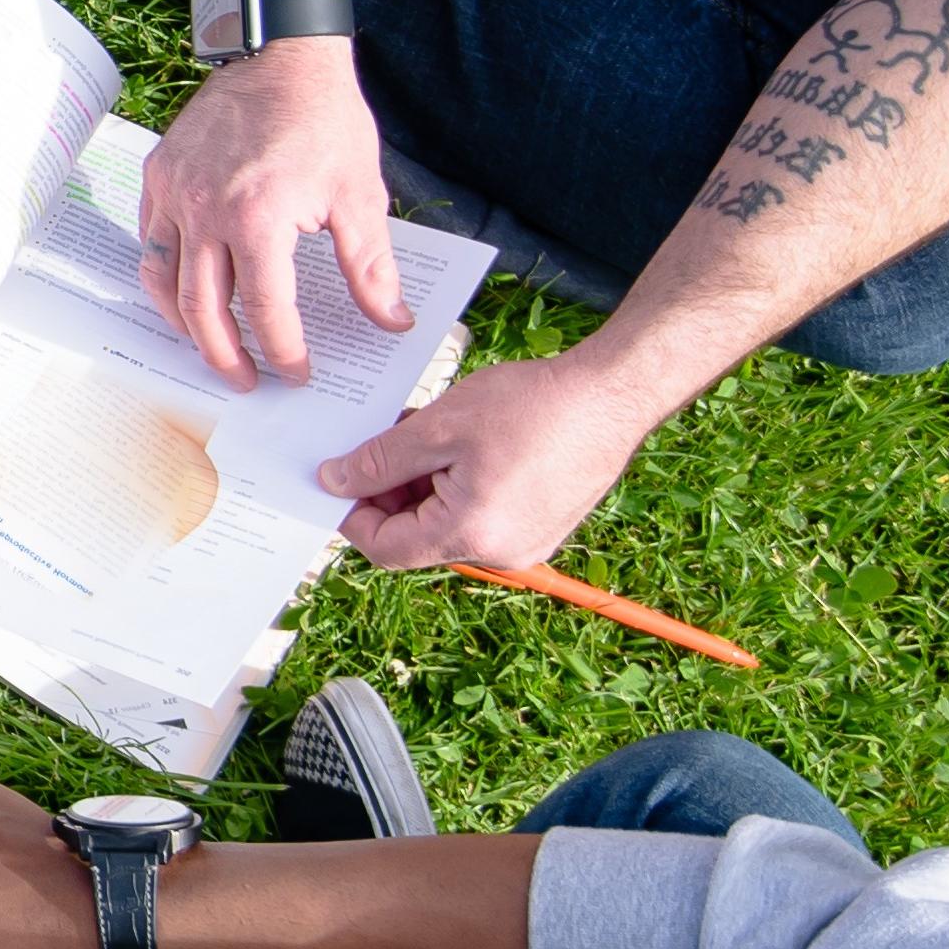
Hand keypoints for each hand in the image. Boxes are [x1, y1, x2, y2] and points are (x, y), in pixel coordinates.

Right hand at [139, 42, 409, 389]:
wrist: (281, 52)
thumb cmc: (324, 119)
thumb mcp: (360, 195)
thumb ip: (371, 267)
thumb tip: (392, 322)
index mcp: (259, 220)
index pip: (266, 309)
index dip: (282, 350)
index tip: (297, 373)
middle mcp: (206, 211)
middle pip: (203, 309)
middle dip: (224, 355)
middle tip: (245, 381)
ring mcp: (175, 192)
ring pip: (163, 280)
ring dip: (184, 323)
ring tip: (207, 345)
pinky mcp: (160, 173)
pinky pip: (150, 238)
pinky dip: (163, 272)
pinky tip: (184, 286)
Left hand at [320, 345, 658, 568]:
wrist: (615, 394)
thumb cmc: (534, 405)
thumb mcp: (439, 426)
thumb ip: (379, 461)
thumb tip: (333, 482)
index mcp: (471, 535)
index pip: (385, 549)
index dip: (353, 514)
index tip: (339, 477)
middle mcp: (501, 554)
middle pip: (416, 537)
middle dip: (389, 492)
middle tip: (381, 442)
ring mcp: (527, 543)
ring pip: (447, 523)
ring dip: (423, 484)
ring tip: (421, 432)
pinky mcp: (542, 526)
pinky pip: (481, 515)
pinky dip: (457, 485)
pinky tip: (457, 441)